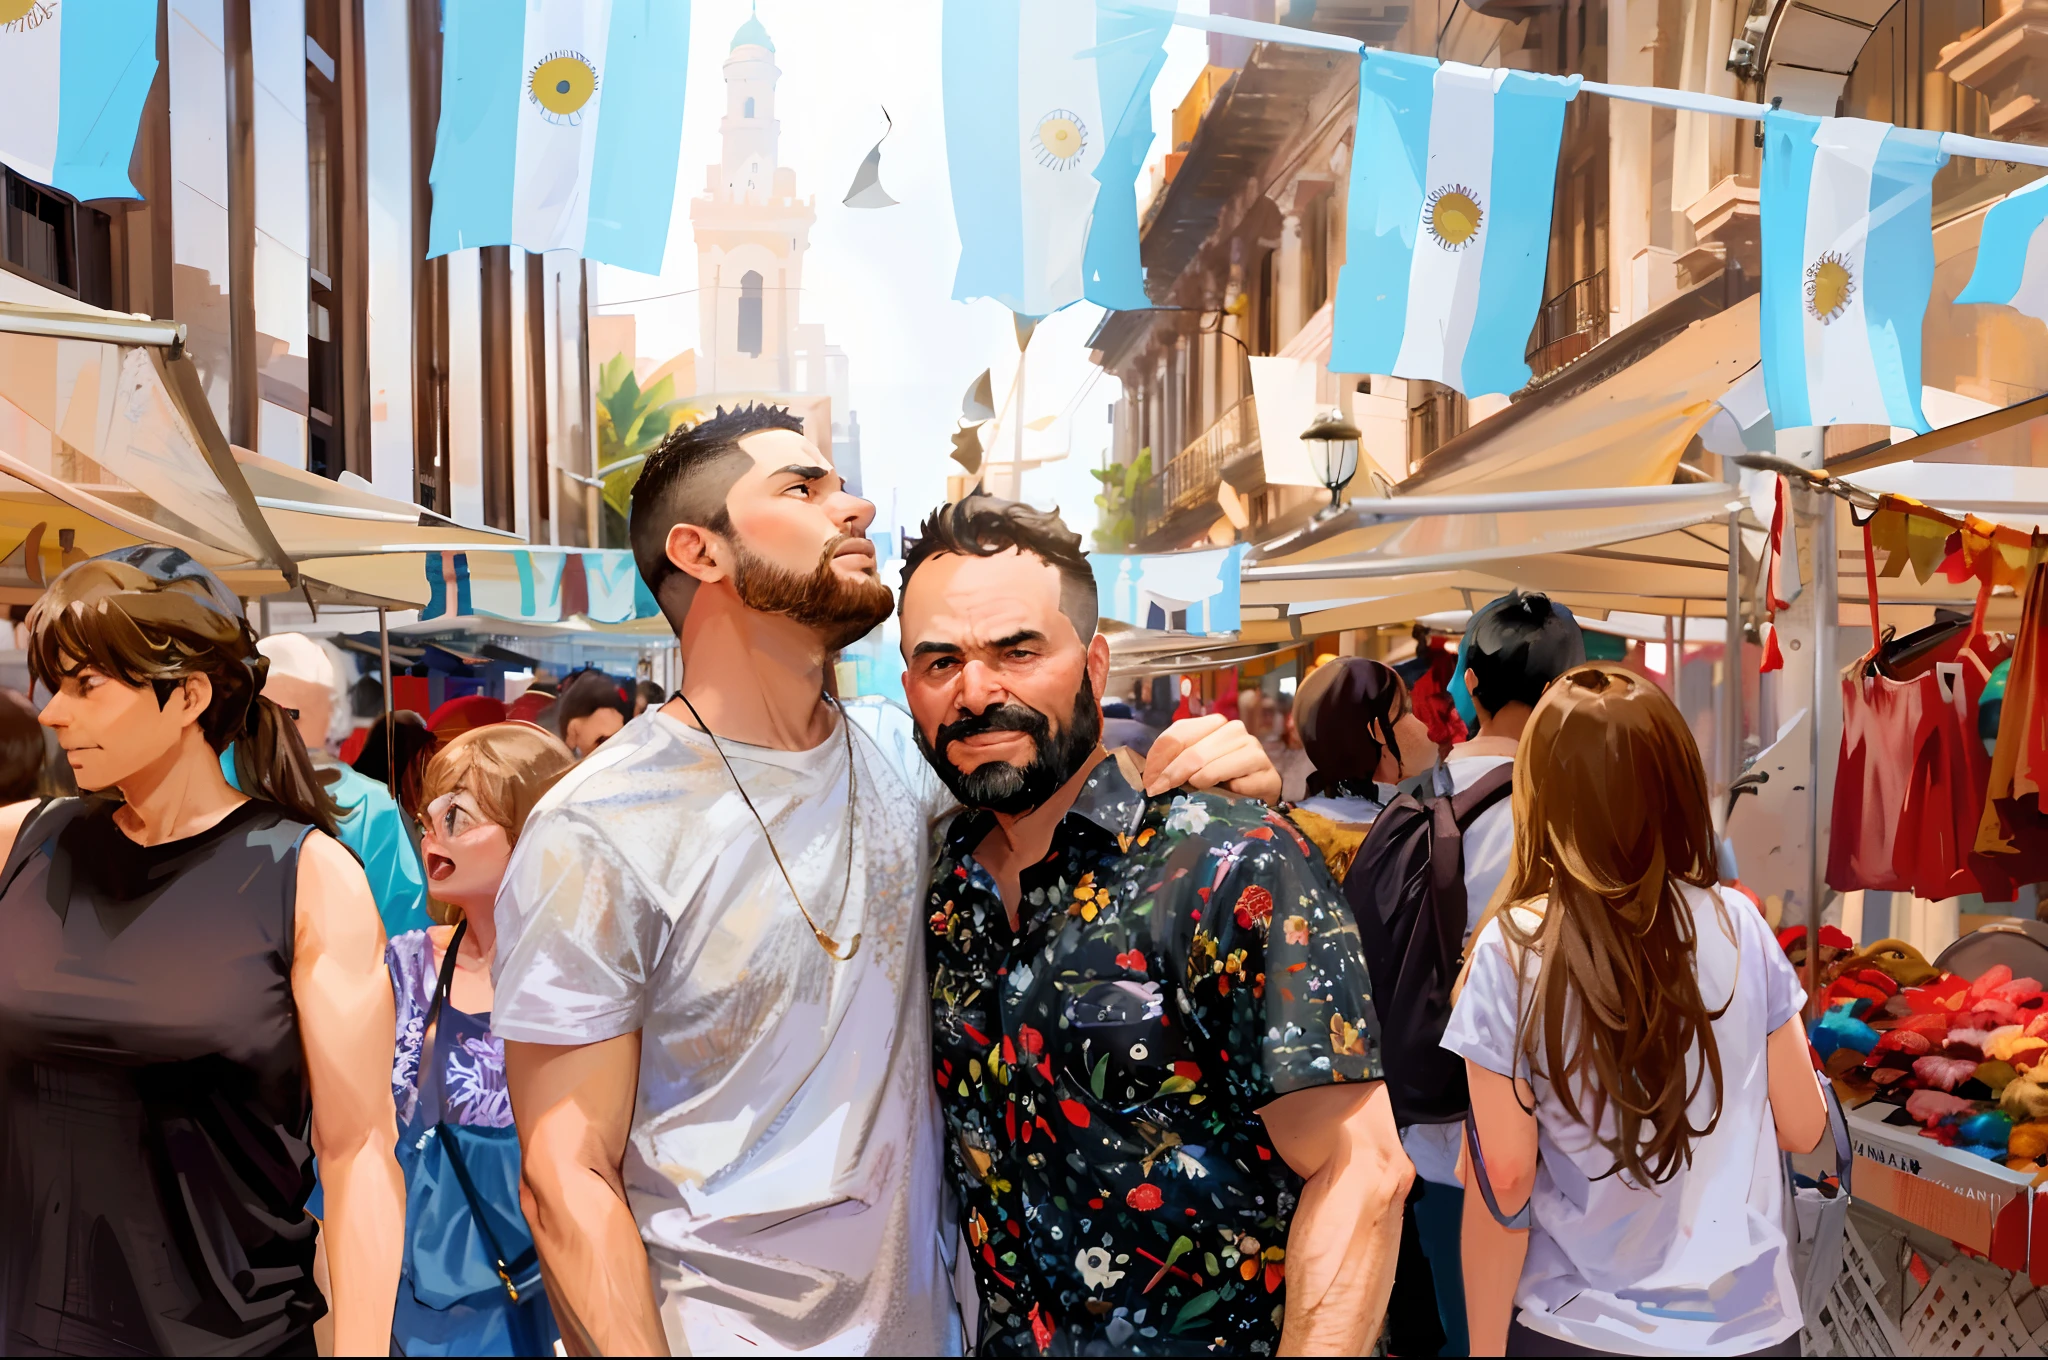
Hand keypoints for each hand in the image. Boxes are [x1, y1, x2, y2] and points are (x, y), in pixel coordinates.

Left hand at [1143, 714, 1281, 801]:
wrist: (1260, 791)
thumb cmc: (1223, 777)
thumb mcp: (1195, 765)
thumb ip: (1175, 762)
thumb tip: (1150, 776)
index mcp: (1213, 723)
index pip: (1178, 733)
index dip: (1159, 757)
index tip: (1149, 779)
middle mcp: (1234, 730)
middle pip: (1193, 751)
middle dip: (1171, 774)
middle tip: (1158, 791)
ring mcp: (1253, 749)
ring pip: (1213, 766)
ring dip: (1197, 782)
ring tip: (1191, 791)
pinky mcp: (1267, 772)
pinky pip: (1238, 784)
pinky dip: (1226, 792)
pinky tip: (1225, 796)